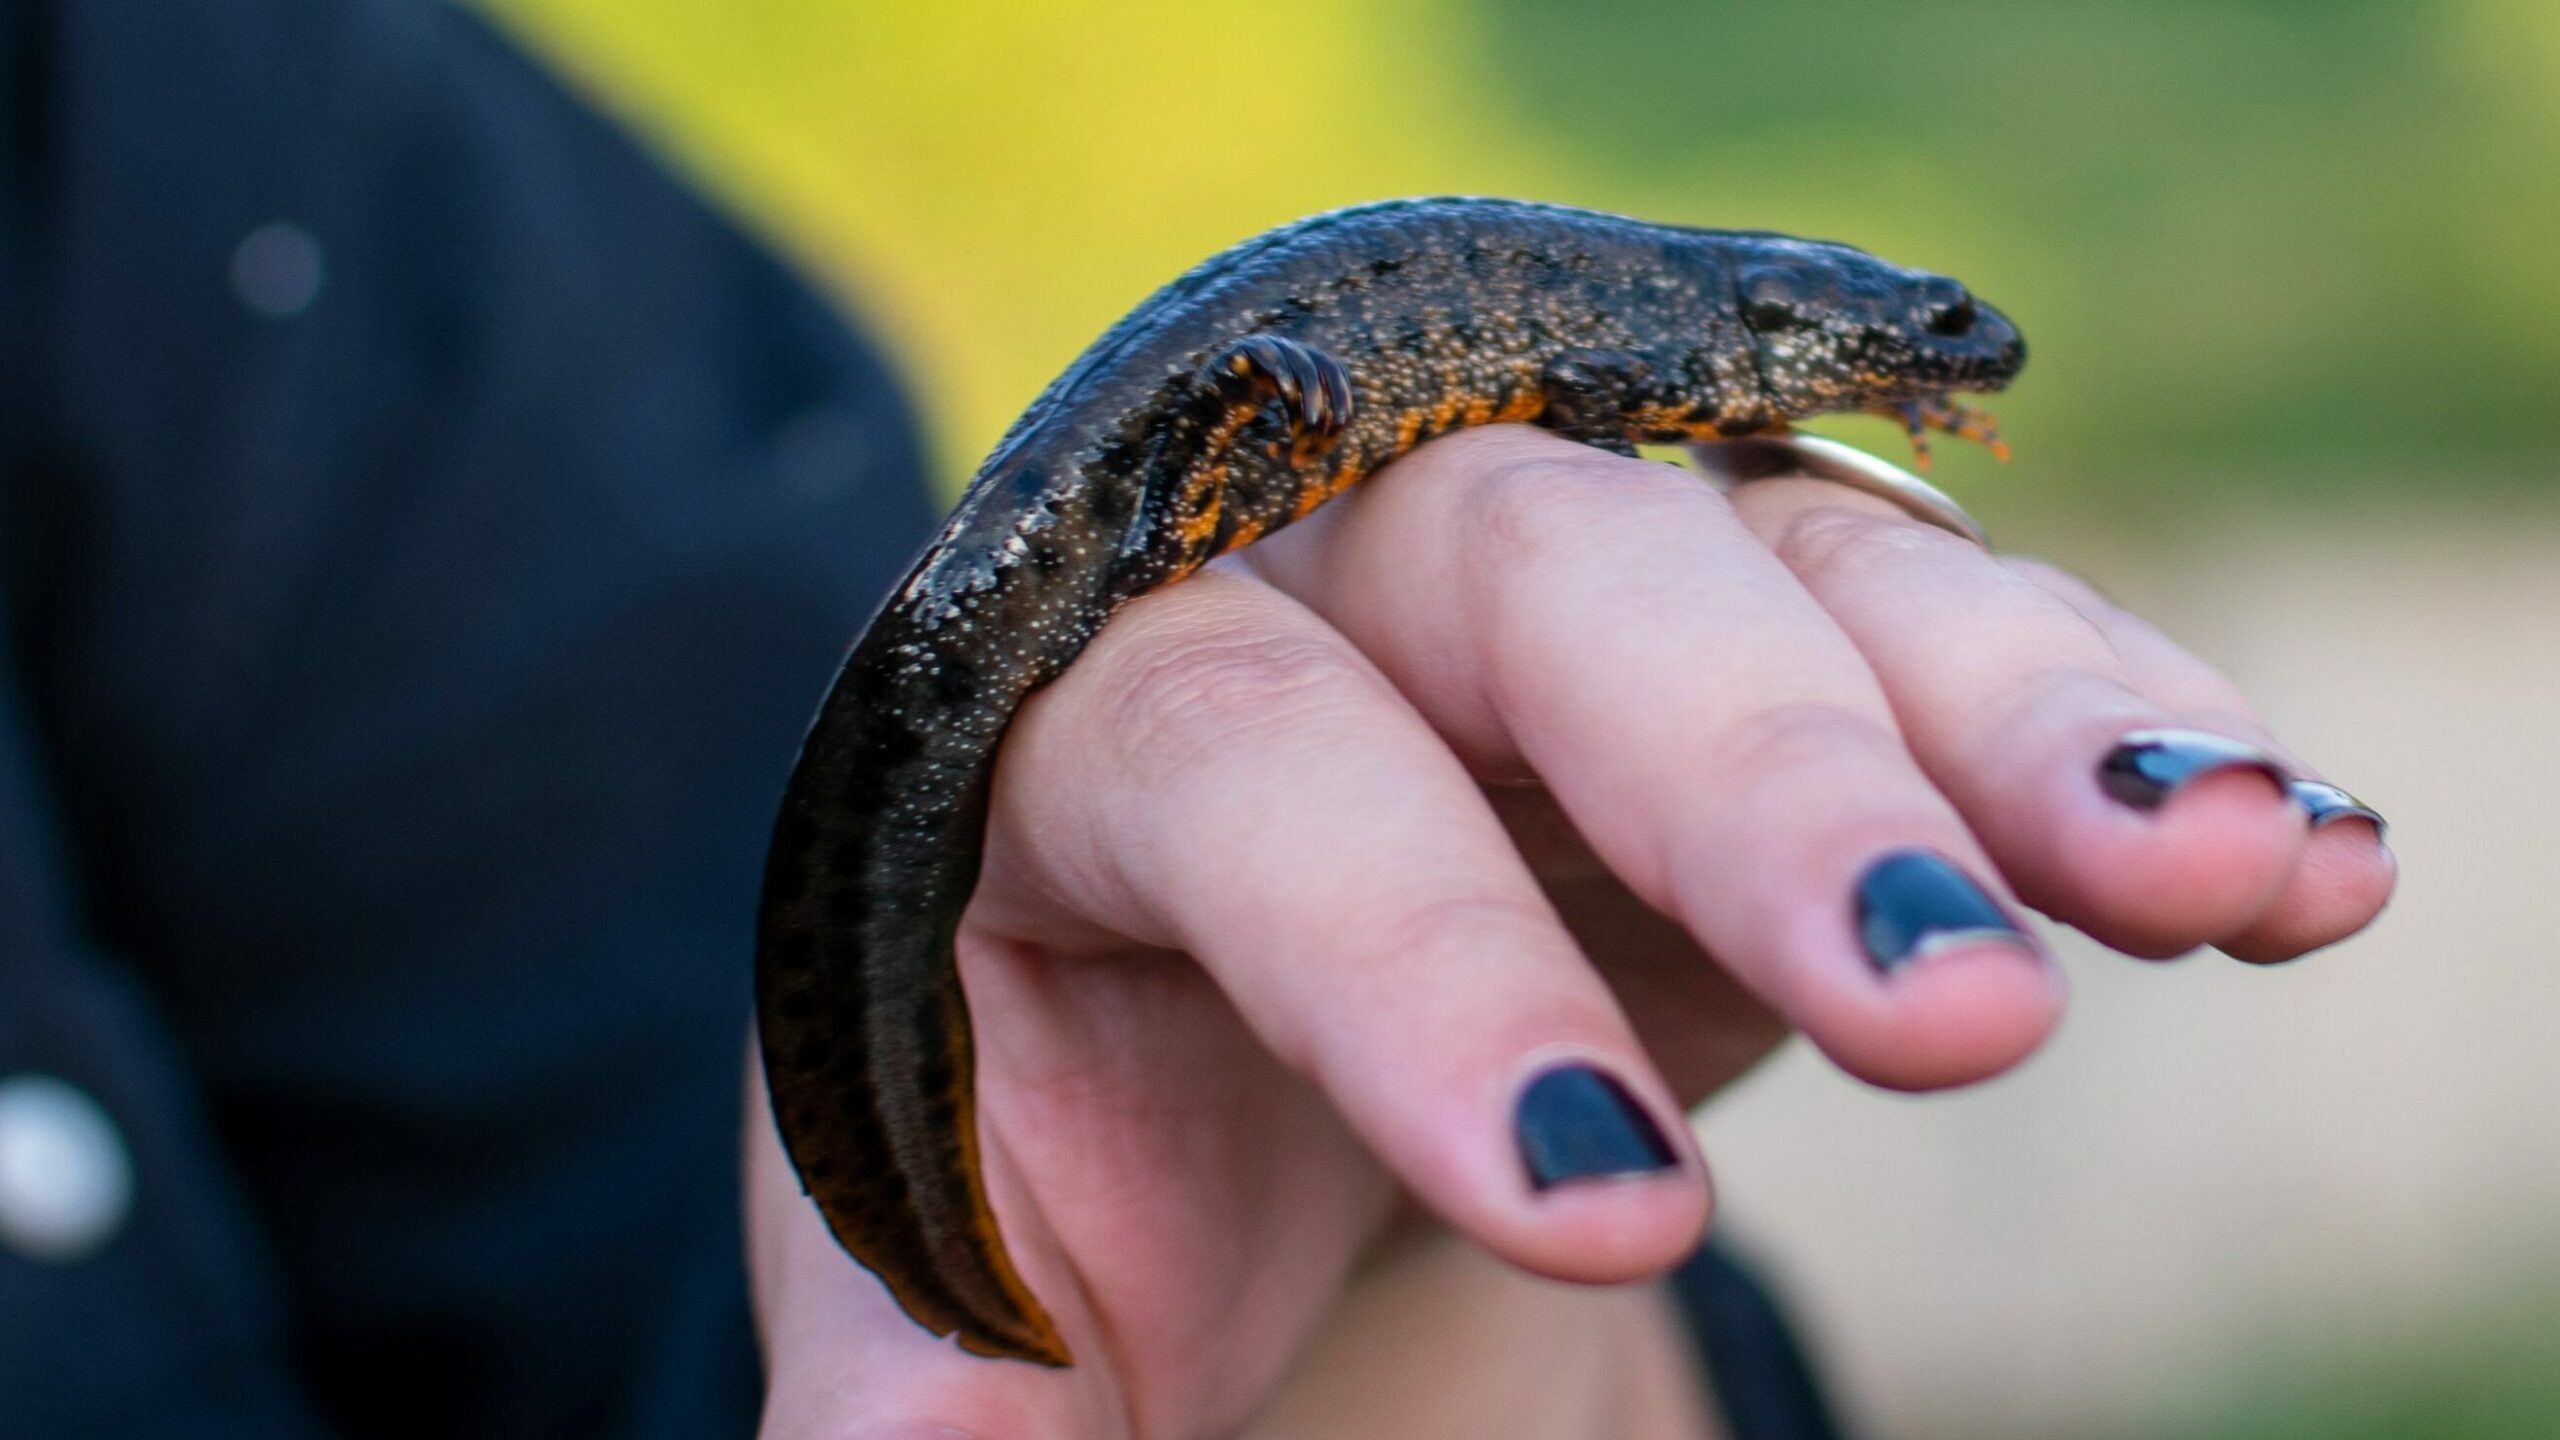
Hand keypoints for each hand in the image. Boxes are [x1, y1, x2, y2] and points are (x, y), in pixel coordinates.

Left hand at [747, 426, 2392, 1438]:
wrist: (1185, 975)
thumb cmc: (1061, 1107)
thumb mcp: (974, 1238)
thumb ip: (947, 1364)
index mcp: (1068, 713)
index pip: (1241, 762)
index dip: (1415, 957)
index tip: (1604, 1201)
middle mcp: (1319, 577)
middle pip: (1531, 567)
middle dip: (1756, 776)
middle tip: (1963, 1014)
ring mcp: (1550, 578)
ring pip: (1784, 550)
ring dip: (2011, 707)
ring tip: (2225, 860)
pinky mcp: (1742, 622)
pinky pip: (1942, 610)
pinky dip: (2103, 714)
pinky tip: (2282, 852)